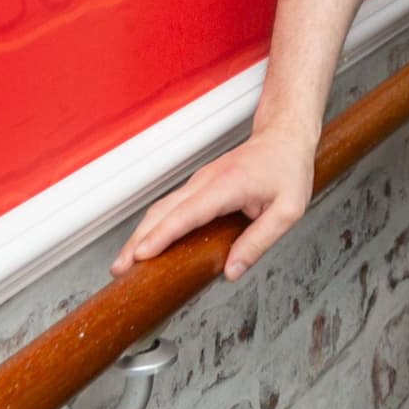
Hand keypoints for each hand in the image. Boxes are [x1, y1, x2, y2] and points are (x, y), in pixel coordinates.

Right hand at [116, 127, 316, 281]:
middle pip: (163, 211)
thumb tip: (232, 271)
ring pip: (161, 208)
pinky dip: (153, 226)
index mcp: (227, 186)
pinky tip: (146, 243)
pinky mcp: (198, 187)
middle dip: (138, 240)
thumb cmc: (288, 170)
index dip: (163, 235)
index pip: (188, 214)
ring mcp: (199, 183)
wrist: (283, 137)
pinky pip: (170, 206)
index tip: (142, 254)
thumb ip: (259, 241)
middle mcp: (206, 182)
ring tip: (124, 262)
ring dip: (140, 234)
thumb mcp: (288, 210)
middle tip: (120, 268)